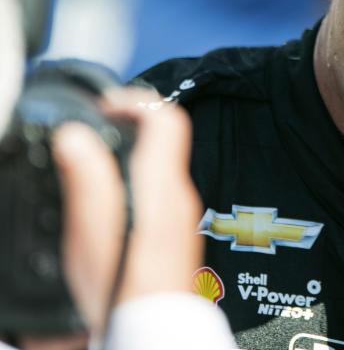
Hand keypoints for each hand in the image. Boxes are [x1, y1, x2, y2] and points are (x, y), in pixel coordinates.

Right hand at [51, 88, 202, 336]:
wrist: (151, 334)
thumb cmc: (123, 291)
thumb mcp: (92, 232)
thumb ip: (88, 179)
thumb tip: (77, 136)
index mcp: (162, 186)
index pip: (166, 118)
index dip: (134, 102)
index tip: (104, 107)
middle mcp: (180, 197)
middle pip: (163, 141)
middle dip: (126, 129)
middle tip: (93, 132)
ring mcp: (182, 217)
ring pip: (160, 169)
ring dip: (129, 158)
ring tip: (93, 166)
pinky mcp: (177, 236)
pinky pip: (159, 195)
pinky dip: (135, 185)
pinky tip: (110, 204)